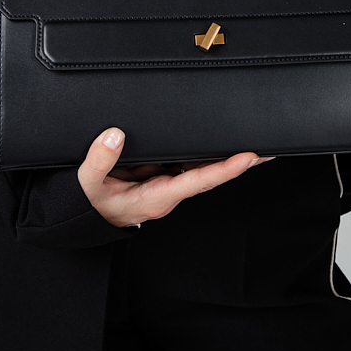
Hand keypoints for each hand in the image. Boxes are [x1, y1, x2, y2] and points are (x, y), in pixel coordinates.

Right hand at [77, 127, 274, 227]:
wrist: (83, 215)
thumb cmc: (88, 204)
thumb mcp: (87, 185)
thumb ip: (99, 161)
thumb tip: (115, 135)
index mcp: (156, 197)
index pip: (197, 182)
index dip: (224, 170)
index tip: (248, 157)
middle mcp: (168, 191)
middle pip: (209, 175)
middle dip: (238, 163)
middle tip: (267, 149)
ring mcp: (166, 183)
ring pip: (201, 169)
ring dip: (226, 157)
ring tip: (254, 142)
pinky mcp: (160, 173)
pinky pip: (187, 162)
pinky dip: (204, 152)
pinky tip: (217, 139)